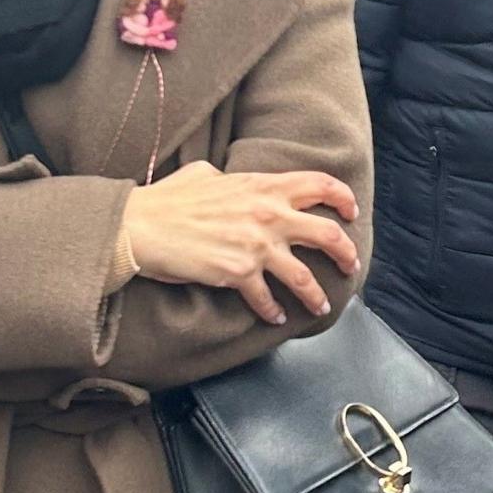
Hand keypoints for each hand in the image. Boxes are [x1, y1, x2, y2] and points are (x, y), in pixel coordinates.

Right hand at [122, 160, 357, 322]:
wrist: (142, 226)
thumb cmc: (168, 199)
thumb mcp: (205, 174)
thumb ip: (230, 178)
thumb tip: (229, 179)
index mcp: (263, 186)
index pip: (320, 185)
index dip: (343, 198)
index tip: (350, 212)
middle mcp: (268, 215)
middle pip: (328, 234)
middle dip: (346, 253)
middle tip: (350, 265)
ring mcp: (256, 246)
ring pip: (304, 278)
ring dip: (317, 296)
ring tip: (321, 308)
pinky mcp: (239, 274)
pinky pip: (266, 299)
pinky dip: (272, 312)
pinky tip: (274, 318)